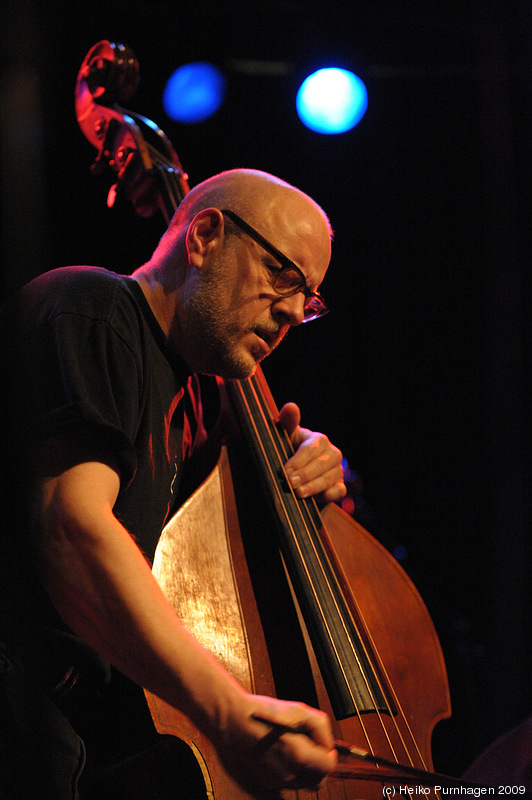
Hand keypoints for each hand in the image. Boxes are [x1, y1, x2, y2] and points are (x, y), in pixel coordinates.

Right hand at [214, 691, 336, 791]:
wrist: (232, 720)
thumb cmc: (264, 713)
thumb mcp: (299, 710)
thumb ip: (321, 728)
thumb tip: (328, 745)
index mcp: (300, 757)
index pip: (328, 768)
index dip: (330, 756)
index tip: (326, 748)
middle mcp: (289, 775)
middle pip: (316, 782)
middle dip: (318, 767)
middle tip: (312, 749)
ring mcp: (274, 782)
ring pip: (299, 783)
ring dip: (302, 770)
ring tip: (289, 747)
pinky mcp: (263, 784)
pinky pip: (283, 782)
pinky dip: (285, 771)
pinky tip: (276, 753)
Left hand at [279, 403, 345, 503]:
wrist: (297, 470)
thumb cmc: (290, 448)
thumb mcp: (286, 435)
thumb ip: (288, 421)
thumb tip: (291, 406)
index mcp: (319, 439)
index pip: (311, 449)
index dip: (298, 460)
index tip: (284, 470)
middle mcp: (332, 453)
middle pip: (321, 465)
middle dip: (304, 475)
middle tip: (289, 483)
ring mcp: (337, 470)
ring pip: (329, 478)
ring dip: (313, 487)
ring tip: (298, 493)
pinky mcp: (339, 485)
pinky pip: (339, 490)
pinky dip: (328, 494)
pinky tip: (315, 499)